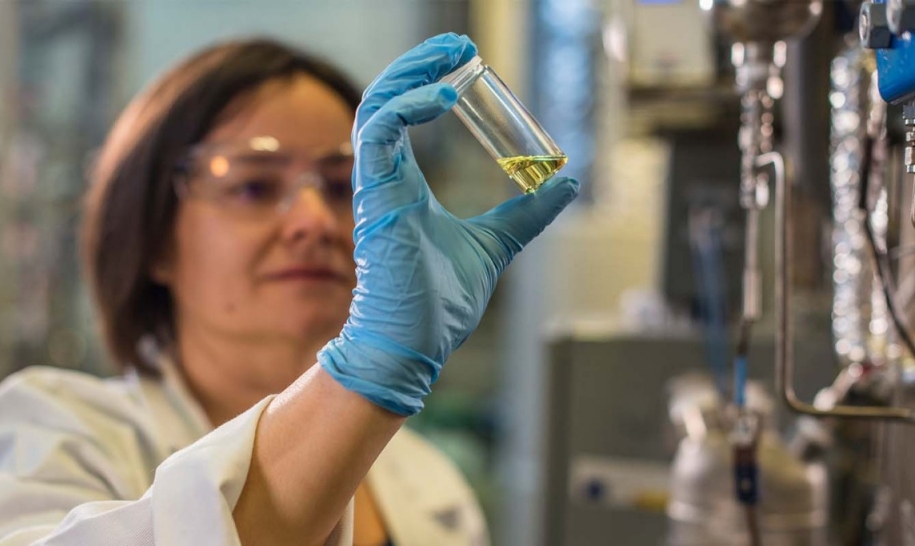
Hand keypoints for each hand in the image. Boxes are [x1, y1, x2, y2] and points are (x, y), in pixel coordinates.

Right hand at [318, 33, 578, 415]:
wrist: (414, 342)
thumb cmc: (439, 302)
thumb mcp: (496, 243)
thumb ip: (526, 212)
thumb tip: (566, 182)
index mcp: (403, 184)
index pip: (400, 115)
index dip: (423, 81)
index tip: (460, 60)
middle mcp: (385, 178)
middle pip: (385, 99)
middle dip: (417, 64)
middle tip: (457, 45)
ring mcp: (377, 186)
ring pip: (376, 106)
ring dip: (409, 73)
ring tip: (449, 55)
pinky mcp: (377, 195)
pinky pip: (380, 132)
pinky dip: (408, 106)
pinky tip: (445, 97)